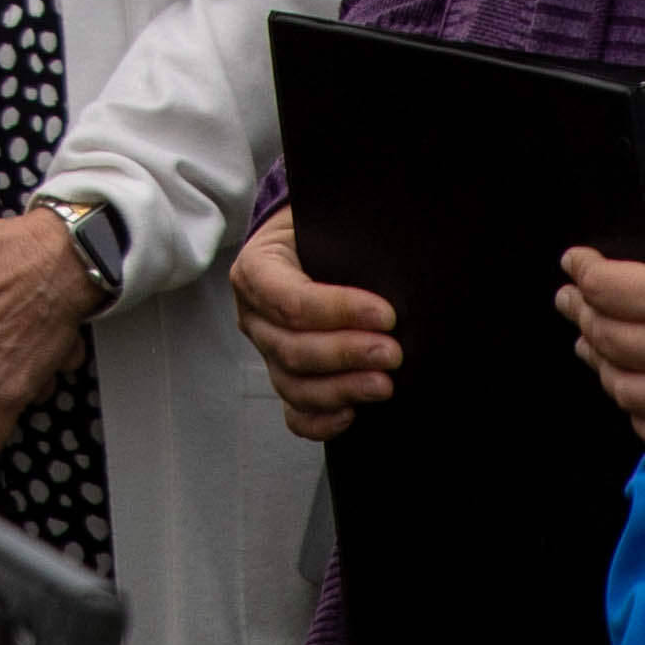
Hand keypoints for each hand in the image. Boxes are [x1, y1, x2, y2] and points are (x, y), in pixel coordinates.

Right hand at [229, 207, 398, 438]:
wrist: (308, 242)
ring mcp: (266, 350)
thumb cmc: (321, 231)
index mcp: (256, 269)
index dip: (339, 311)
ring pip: (293, 384)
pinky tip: (351, 413)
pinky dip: (319, 421)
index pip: (290, 300)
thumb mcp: (327, 223)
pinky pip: (293, 411)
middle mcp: (253, 314)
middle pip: (292, 348)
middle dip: (346, 353)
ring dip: (341, 389)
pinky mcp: (284, 376)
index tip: (386, 314)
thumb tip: (389, 269)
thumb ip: (348, 240)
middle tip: (391, 353)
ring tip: (383, 385)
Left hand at [554, 244, 644, 443]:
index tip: (573, 262)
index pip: (611, 289)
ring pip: (625, 387)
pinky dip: (635, 407)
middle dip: (583, 314)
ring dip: (599, 363)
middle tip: (567, 300)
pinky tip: (631, 392)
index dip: (585, 273)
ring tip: (586, 346)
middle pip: (611, 337)